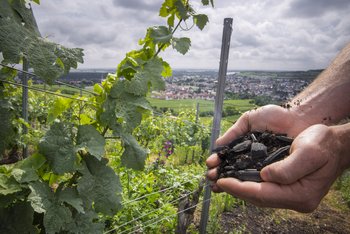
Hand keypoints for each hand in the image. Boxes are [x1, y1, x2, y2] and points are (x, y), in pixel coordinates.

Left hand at [207, 110, 348, 211]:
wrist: (335, 143)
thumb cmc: (324, 144)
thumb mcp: (310, 151)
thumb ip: (288, 167)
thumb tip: (264, 175)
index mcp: (301, 194)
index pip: (262, 194)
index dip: (239, 188)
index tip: (221, 182)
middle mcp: (294, 199)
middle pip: (257, 197)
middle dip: (234, 189)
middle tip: (215, 181)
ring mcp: (291, 195)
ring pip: (258, 195)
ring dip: (238, 187)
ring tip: (219, 180)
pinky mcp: (287, 188)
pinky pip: (262, 189)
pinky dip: (247, 183)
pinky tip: (236, 177)